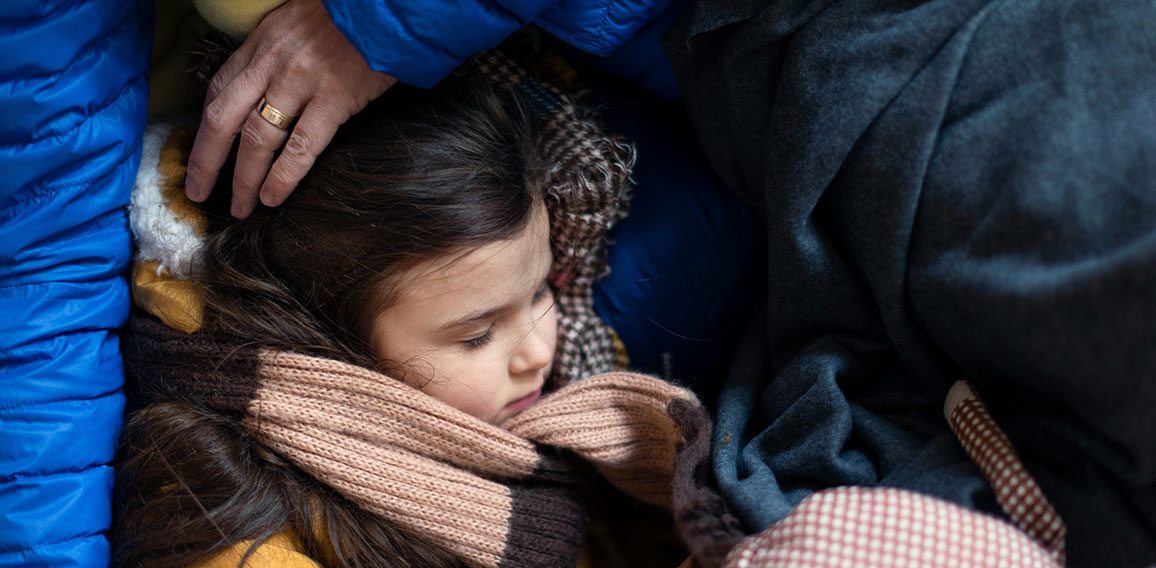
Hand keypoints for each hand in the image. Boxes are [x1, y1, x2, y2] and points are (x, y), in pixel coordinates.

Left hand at [184, 0, 396, 217]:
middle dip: (206, 160)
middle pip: (224, 119)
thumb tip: (269, 87)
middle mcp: (272, 63)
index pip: (218, 89)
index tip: (200, 154)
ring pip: (257, 138)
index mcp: (261, 42)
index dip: (204, 127)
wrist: (386, 6)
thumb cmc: (348, 14)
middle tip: (198, 191)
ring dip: (243, 178)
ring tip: (239, 206)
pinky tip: (272, 197)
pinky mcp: (334, 98)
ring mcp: (301, 81)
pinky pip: (301, 145)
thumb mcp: (297, 22)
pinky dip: (283, 176)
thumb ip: (278, 52)